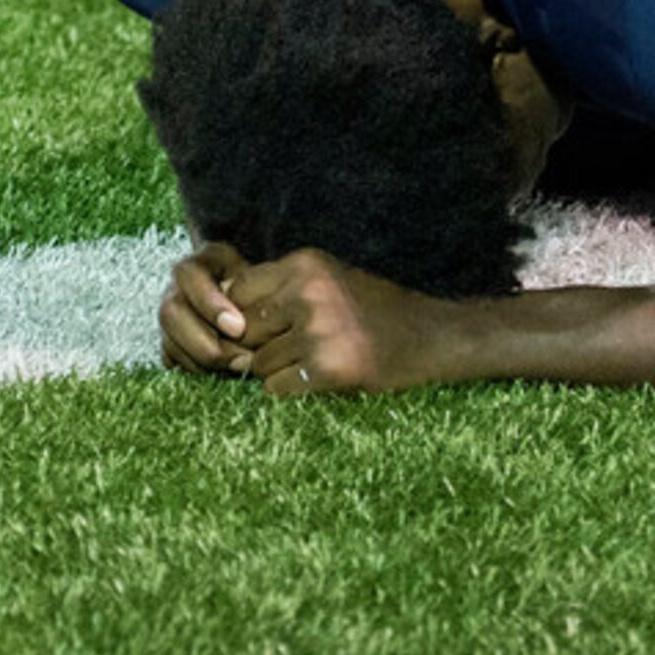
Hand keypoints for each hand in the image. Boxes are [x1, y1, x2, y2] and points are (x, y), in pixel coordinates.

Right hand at [156, 241, 251, 375]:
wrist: (245, 297)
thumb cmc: (255, 285)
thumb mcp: (257, 276)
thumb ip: (253, 290)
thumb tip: (248, 325)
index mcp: (196, 265)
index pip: (190, 277)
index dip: (210, 305)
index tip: (239, 328)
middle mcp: (175, 289)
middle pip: (171, 313)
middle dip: (205, 342)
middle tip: (241, 358)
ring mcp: (169, 317)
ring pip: (169, 341)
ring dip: (203, 361)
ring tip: (237, 368)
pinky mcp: (170, 341)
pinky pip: (171, 360)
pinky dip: (195, 370)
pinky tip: (221, 373)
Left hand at [225, 248, 444, 397]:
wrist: (432, 336)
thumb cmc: (376, 309)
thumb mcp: (329, 279)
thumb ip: (282, 287)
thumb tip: (223, 308)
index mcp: (306, 264)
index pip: (239, 290)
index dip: (240, 314)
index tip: (257, 329)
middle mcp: (309, 292)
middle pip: (245, 329)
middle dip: (255, 346)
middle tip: (283, 353)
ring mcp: (319, 331)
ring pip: (259, 363)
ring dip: (274, 371)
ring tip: (307, 365)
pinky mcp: (329, 368)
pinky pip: (278, 387)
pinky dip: (288, 390)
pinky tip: (315, 381)